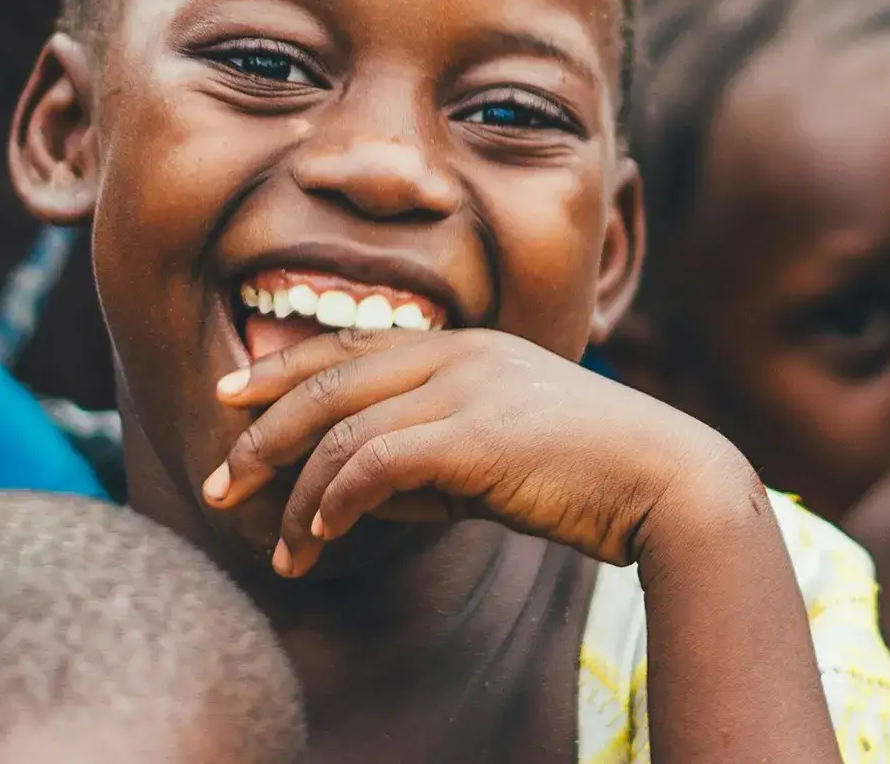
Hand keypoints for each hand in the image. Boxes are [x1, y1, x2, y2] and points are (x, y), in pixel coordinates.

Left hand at [201, 326, 758, 578]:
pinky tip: (320, 536)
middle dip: (262, 433)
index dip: (282, 370)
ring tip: (277, 545)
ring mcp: (465, 388)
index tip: (230, 397)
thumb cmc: (589, 476)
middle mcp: (458, 354)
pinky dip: (335, 502)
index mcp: (465, 345)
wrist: (669, 482)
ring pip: (342, 430)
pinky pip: (373, 465)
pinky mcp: (473, 436)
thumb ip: (429, 461)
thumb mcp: (495, 458)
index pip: (350, 348)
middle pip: (327, 380)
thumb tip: (353, 493)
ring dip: (297, 494)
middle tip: (220, 481)